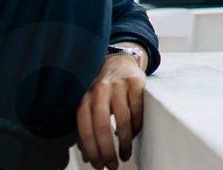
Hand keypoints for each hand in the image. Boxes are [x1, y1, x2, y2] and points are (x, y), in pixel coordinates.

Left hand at [76, 52, 145, 169]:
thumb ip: (87, 129)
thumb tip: (88, 157)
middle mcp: (99, 91)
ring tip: (125, 154)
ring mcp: (118, 85)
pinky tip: (135, 134)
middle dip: (108, 151)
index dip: (92, 152)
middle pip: (102, 128)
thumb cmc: (103, 92)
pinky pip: (137, 110)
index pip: (86, 131)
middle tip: (113, 165)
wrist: (119, 63)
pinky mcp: (135, 82)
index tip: (100, 166)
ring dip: (125, 143)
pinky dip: (136, 126)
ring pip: (122, 121)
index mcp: (85, 100)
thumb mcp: (90, 106)